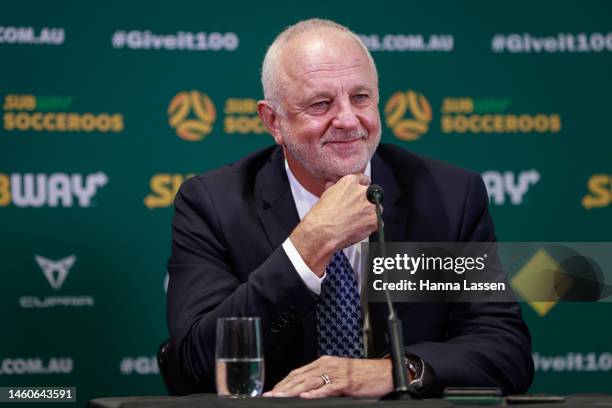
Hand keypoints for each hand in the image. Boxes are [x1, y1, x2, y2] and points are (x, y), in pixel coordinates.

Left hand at [263, 356, 393, 397]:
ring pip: (309, 382)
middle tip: (269, 395)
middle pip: (300, 376)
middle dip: (282, 387)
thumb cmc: (364, 376)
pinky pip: (327, 388)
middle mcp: (328, 365)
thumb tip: (307, 392)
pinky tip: (304, 397)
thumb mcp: (339, 376)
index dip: (284, 382)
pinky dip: (315, 393)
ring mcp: (336, 372)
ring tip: (279, 397)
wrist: (385, 373)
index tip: (272, 391)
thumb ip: (324, 382)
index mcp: (325, 362)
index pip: (298, 372)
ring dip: (292, 390)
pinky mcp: (346, 382)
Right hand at [289, 174, 378, 275]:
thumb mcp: (326, 195)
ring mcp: (370, 207)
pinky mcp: (375, 221)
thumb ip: (336, 189)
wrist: (322, 233)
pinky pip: (378, 222)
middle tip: (355, 209)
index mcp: (350, 182)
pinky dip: (371, 225)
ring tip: (356, 220)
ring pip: (376, 208)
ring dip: (369, 213)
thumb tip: (335, 187)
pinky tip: (359, 228)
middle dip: (365, 200)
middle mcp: (363, 192)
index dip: (361, 186)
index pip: (363, 179)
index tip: (360, 191)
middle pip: (371, 193)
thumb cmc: (321, 217)